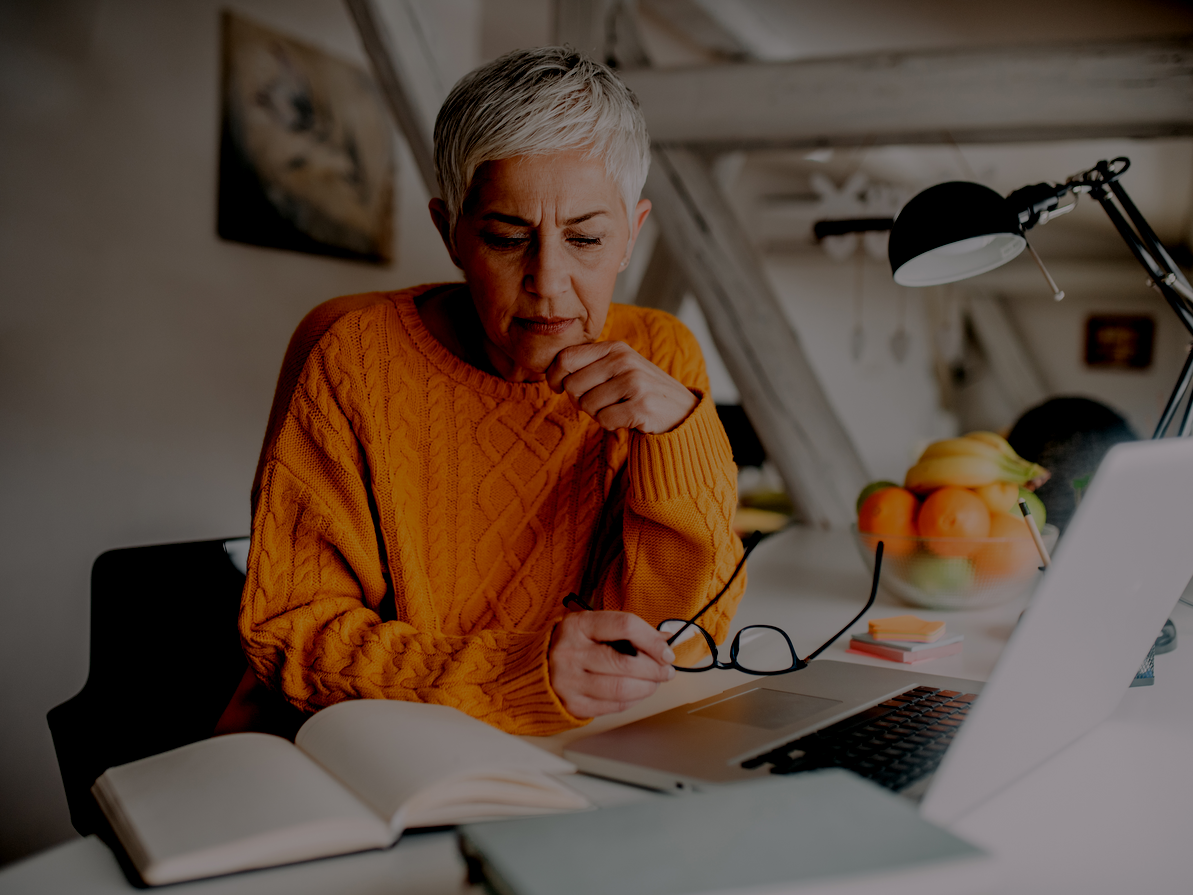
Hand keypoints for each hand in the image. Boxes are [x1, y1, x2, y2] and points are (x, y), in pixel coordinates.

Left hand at [545, 341, 698, 434]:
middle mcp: (624, 360)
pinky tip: (626, 419)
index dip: (555, 377)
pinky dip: (611, 425)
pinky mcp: (641, 406)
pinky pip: (604, 420)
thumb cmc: (639, 392)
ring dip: (598, 414)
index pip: (566, 358)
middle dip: (579, 401)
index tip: (560, 388)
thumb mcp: (618, 368)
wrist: (680, 411)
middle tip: (598, 403)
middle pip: (573, 385)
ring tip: (617, 409)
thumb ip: (589, 365)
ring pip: (587, 405)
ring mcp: (634, 382)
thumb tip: (553, 375)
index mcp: (614, 348)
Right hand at [548, 610, 675, 718]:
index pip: (624, 626)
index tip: (665, 651)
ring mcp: (568, 681)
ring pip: (622, 688)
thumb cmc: (575, 645)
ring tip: (653, 682)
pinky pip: (614, 706)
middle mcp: (570, 652)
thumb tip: (666, 640)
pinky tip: (636, 692)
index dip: (652, 639)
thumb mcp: (595, 627)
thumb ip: (628, 631)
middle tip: (665, 670)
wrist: (538, 668)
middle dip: (655, 669)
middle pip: (626, 662)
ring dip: (647, 687)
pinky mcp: (573, 704)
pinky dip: (633, 700)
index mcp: (578, 625)